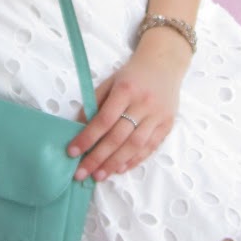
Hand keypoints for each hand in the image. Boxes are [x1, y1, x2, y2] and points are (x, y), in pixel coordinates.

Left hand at [69, 37, 190, 181]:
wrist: (164, 65)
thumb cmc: (132, 76)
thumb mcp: (110, 83)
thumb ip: (94, 104)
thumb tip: (79, 129)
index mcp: (126, 90)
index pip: (104, 119)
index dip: (87, 138)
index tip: (72, 152)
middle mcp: (143, 104)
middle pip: (118, 137)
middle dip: (98, 158)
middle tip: (82, 173)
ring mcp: (158, 116)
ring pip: (135, 145)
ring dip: (115, 164)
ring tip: (99, 176)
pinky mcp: (168, 124)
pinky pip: (150, 147)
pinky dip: (134, 160)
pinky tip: (120, 169)